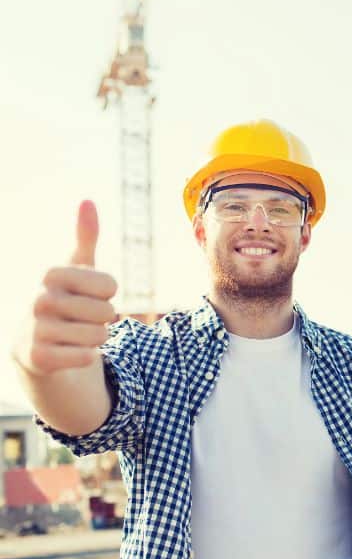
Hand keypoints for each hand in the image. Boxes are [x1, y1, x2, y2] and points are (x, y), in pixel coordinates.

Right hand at [12, 201, 116, 375]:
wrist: (36, 346)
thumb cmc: (67, 301)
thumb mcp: (77, 269)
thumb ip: (85, 238)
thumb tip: (87, 201)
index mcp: (51, 274)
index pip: (110, 285)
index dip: (109, 295)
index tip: (91, 296)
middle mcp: (39, 299)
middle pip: (106, 312)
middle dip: (103, 319)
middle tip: (83, 319)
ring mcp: (35, 329)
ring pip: (98, 336)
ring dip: (96, 340)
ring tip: (76, 335)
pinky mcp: (38, 358)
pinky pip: (86, 358)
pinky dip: (86, 357)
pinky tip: (69, 352)